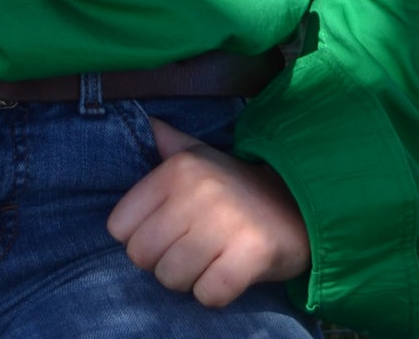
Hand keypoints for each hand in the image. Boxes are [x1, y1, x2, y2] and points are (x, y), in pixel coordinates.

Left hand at [105, 114, 311, 308]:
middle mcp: (197, 190)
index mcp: (177, 168)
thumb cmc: (236, 185)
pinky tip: (226, 274)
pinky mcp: (250, 255)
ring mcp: (225, 222)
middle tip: (187, 252)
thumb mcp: (201, 155)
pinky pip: (208, 294)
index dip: (137, 237)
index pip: (119, 225)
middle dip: (161, 263)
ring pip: (171, 278)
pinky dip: (214, 293)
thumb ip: (169, 144)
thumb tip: (146, 123)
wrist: (299, 201)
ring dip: (188, 280)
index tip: (163, 233)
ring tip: (208, 261)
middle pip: (141, 256)